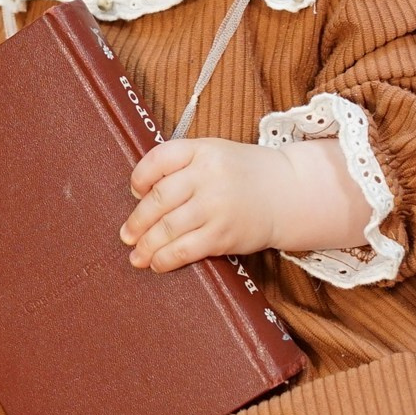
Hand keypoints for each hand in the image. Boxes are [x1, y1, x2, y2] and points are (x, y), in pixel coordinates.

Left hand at [119, 138, 290, 271]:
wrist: (289, 193)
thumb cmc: (244, 174)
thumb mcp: (214, 154)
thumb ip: (181, 165)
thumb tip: (142, 195)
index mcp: (202, 150)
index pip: (159, 158)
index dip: (140, 177)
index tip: (134, 192)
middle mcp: (207, 176)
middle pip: (158, 199)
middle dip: (137, 221)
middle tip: (126, 235)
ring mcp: (215, 206)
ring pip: (168, 228)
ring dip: (146, 245)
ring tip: (136, 255)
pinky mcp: (224, 235)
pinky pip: (186, 250)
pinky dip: (166, 259)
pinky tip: (156, 264)